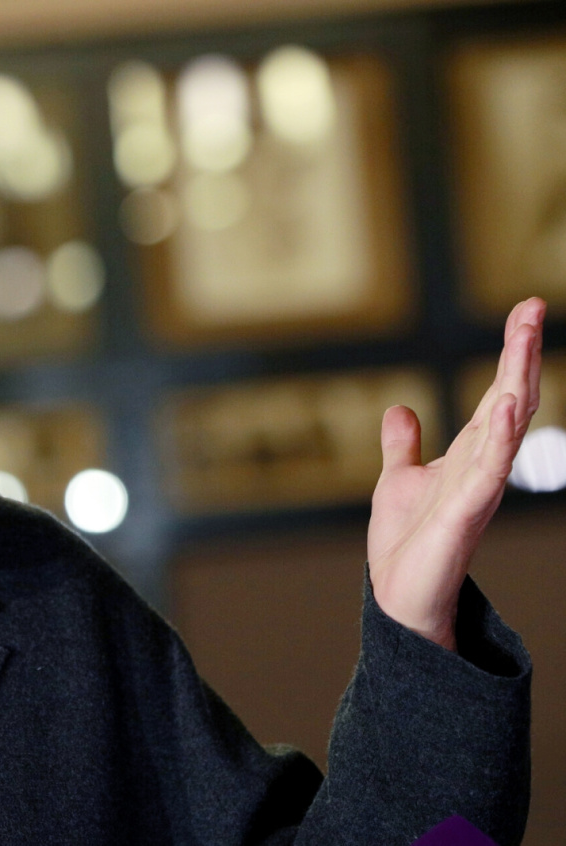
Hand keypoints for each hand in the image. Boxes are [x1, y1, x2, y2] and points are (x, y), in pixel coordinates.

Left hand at [367, 298, 544, 650]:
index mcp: (470, 453)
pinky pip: (490, 470)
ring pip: (506, 427)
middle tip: (532, 306)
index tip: (525, 309)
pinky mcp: (466, 513)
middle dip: (520, 353)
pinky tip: (509, 406)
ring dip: (516, 383)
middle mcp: (483, 465)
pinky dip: (502, 437)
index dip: (511, 352)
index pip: (497, 393)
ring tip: (523, 340)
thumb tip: (401, 408)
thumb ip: (403, 446)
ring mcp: (478, 488)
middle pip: (510, 399)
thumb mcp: (399, 480)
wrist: (400, 595)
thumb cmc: (407, 544)